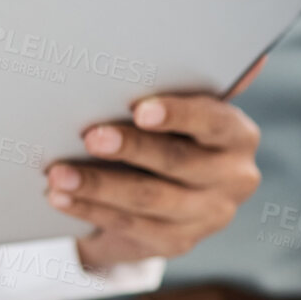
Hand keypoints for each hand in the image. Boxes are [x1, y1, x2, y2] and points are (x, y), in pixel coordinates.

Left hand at [47, 69, 263, 268]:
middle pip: (176, 162)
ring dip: (98, 185)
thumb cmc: (168, 133)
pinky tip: (63, 199)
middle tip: (89, 136)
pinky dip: (91, 210)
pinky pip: (130, 226)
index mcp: (237, 135)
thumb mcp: (181, 109)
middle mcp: (234, 177)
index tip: (141, 109)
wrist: (165, 196)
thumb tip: (242, 56)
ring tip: (58, 174)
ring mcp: (209, 216)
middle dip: (129, 148)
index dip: (178, 114)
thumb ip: (188, 81)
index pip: (212, 120)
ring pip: (148, 199)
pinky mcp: (179, 242)